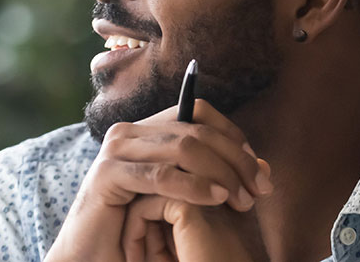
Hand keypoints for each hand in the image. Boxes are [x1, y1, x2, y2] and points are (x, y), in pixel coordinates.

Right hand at [44, 99, 273, 261]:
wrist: (94, 256)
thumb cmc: (141, 230)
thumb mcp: (187, 198)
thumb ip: (219, 177)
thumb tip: (265, 164)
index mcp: (147, 130)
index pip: (198, 112)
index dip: (234, 136)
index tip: (259, 168)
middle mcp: (129, 132)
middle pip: (196, 129)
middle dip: (235, 159)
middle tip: (259, 189)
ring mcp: (116, 150)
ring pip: (183, 148)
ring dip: (221, 173)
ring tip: (241, 199)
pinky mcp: (107, 175)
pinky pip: (160, 175)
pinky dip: (193, 186)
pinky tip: (216, 199)